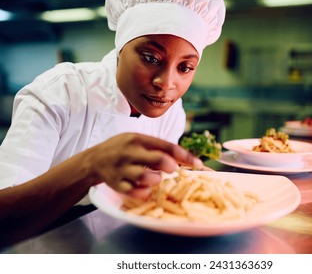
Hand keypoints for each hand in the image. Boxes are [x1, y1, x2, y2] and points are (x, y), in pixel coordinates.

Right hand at [84, 133, 202, 197]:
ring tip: (155, 178)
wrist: (93, 160)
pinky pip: (135, 192)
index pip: (166, 145)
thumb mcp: (137, 140)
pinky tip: (145, 189)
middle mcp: (129, 152)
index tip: (199, 164)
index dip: (185, 155)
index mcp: (137, 139)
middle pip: (157, 159)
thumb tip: (183, 158)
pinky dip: (144, 192)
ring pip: (146, 177)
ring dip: (156, 180)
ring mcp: (122, 169)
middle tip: (173, 170)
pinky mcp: (116, 184)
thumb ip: (157, 147)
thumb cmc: (121, 149)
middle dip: (171, 166)